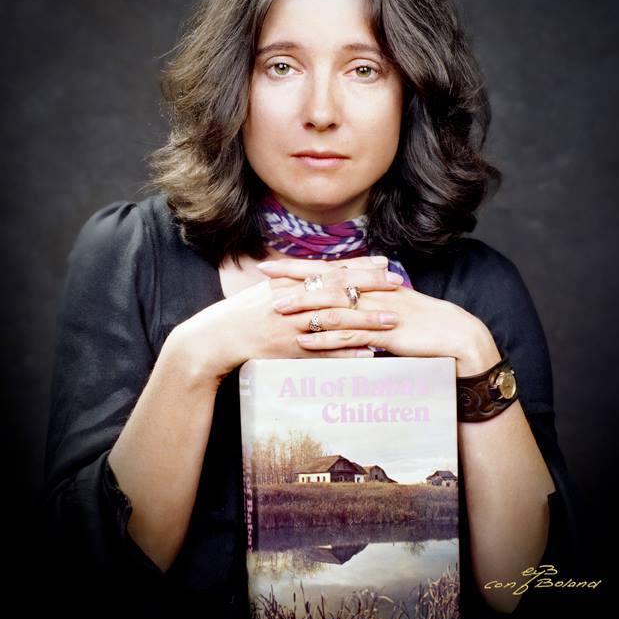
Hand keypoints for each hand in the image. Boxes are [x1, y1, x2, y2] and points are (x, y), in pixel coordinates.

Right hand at [169, 255, 401, 386]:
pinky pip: (324, 352)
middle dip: (371, 288)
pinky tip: (370, 353)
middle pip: (339, 291)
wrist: (218, 338)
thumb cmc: (244, 312)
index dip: (360, 268)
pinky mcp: (291, 350)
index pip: (332, 271)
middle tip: (399, 286)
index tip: (385, 265)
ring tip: (393, 321)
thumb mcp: (269, 288)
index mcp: (291, 283)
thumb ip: (296, 280)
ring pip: (336, 321)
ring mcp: (293, 326)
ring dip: (367, 320)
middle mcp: (293, 300)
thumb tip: (323, 272)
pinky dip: (348, 352)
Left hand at [260, 258, 502, 375]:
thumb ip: (369, 305)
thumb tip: (347, 305)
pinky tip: (305, 341)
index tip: (275, 263)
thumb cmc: (426, 326)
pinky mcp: (384, 332)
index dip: (302, 266)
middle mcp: (372, 291)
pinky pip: (350, 334)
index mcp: (373, 284)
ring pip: (334, 305)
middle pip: (326, 280)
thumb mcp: (393, 310)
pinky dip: (326, 338)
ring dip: (303, 307)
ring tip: (275, 309)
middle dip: (293, 276)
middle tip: (263, 273)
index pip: (331, 270)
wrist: (458, 337)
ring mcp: (378, 310)